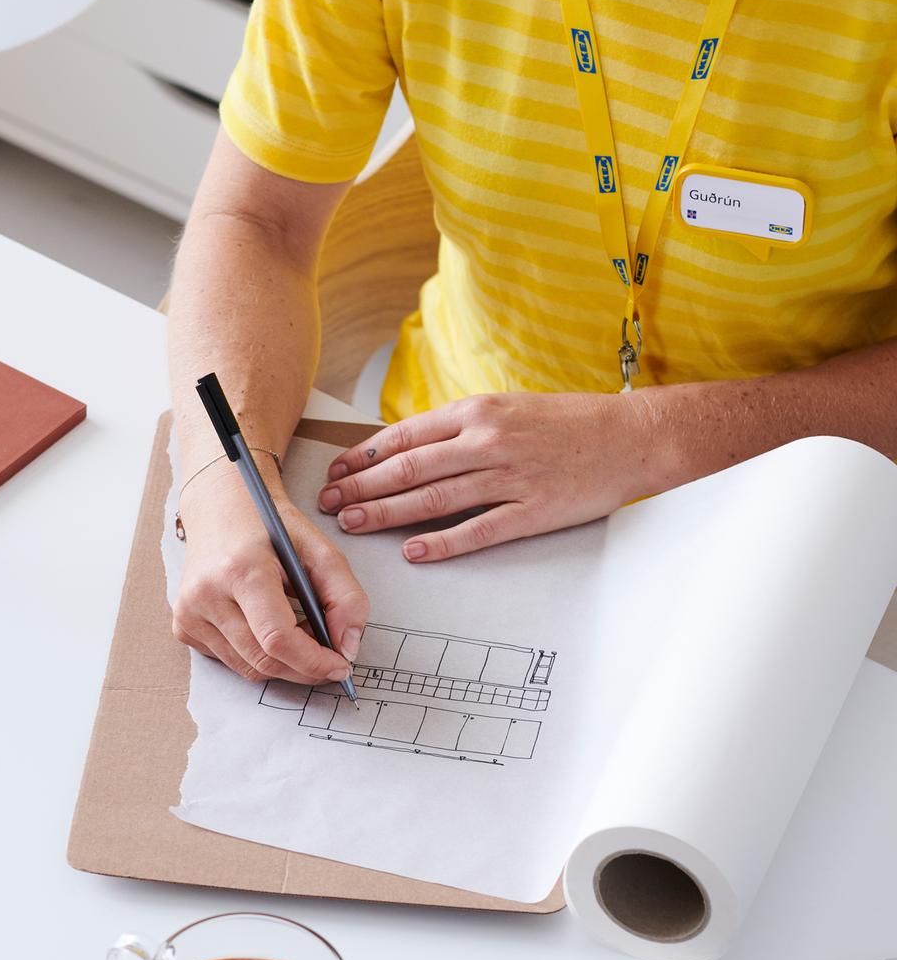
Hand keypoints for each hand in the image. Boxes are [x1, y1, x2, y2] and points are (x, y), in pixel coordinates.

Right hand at [173, 458, 367, 683]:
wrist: (221, 509)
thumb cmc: (270, 528)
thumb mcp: (319, 550)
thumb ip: (346, 598)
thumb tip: (348, 648)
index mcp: (241, 569)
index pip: (277, 638)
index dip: (313, 661)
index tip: (340, 666)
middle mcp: (206, 593)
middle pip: (264, 660)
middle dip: (304, 668)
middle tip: (329, 656)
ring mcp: (189, 613)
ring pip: (249, 668)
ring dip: (284, 663)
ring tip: (300, 634)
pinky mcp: (183, 626)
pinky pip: (231, 661)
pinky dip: (258, 655)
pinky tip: (268, 629)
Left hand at [317, 391, 662, 561]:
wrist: (629, 436)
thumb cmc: (565, 423)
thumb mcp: (506, 407)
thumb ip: (459, 427)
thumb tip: (408, 448)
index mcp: (476, 412)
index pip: (405, 436)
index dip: (363, 457)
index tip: (335, 472)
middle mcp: (487, 441)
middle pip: (408, 468)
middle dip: (361, 487)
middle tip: (329, 504)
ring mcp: (510, 476)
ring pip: (433, 498)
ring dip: (387, 513)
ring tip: (353, 524)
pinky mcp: (533, 510)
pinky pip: (478, 530)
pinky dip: (442, 542)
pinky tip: (414, 552)